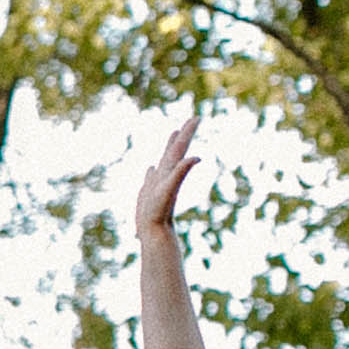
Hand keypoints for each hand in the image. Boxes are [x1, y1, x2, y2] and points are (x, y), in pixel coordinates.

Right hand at [134, 111, 202, 236]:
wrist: (153, 231)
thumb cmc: (159, 211)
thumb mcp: (170, 188)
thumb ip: (181, 172)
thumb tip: (196, 158)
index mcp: (171, 170)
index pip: (181, 146)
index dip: (188, 132)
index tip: (198, 117)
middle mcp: (167, 173)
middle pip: (177, 149)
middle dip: (184, 134)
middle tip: (193, 120)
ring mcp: (159, 182)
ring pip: (166, 160)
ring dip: (171, 146)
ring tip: (174, 135)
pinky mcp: (150, 192)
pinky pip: (153, 176)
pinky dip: (154, 169)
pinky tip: (152, 168)